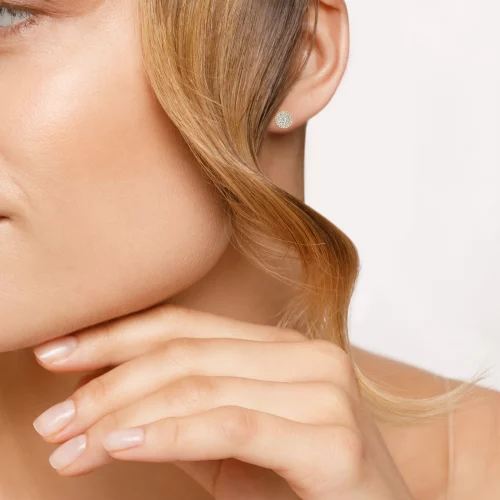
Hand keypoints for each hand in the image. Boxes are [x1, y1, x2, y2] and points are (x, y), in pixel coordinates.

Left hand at [32, 304, 413, 499]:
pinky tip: (118, 448)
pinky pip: (232, 426)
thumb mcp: (228, 446)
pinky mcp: (333, 439)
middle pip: (185, 354)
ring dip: (123, 416)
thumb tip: (105, 395)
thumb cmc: (298, 490)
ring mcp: (325, 392)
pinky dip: (169, 435)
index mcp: (282, 348)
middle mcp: (306, 356)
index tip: (58, 354)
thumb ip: (181, 412)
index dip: (116, 336)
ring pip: (200, 387)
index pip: (184, 325)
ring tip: (70, 445)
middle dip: (108, 385)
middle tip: (54, 420)